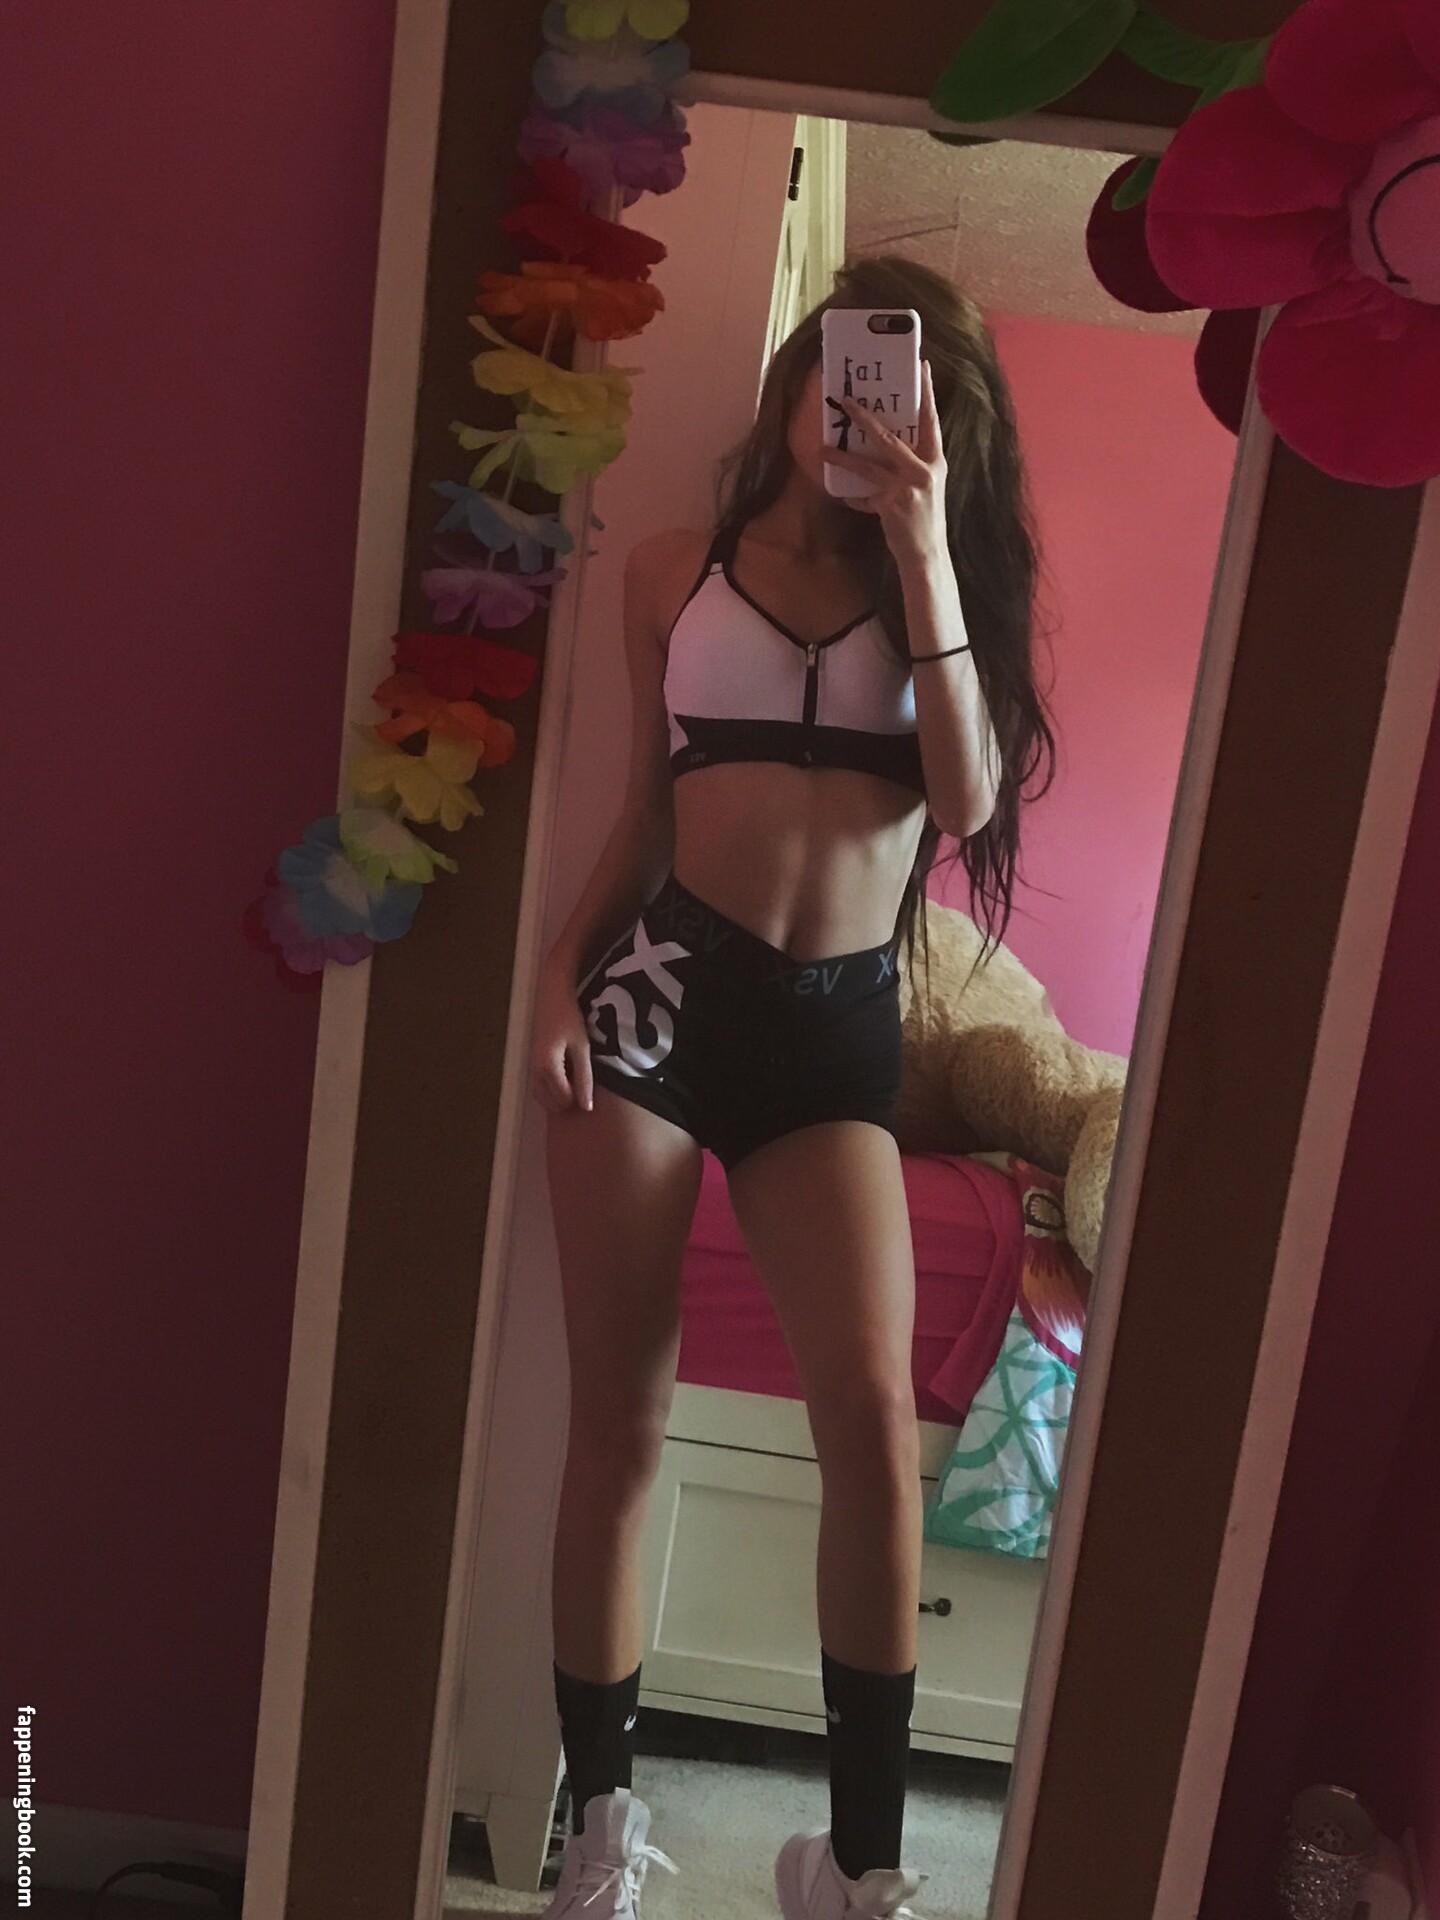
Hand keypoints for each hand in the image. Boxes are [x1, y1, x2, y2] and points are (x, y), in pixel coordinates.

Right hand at [531, 962, 594, 1112]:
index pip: (564, 1100)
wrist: (551, 998)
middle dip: (569, 1100)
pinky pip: (540, 1090)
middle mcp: (535, 1073)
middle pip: (553, 1104)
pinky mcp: (532, 1065)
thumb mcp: (582, 1048)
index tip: (590, 1082)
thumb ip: (584, 1078)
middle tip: (582, 1080)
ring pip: (544, 1100)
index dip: (580, 1098)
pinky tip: (565, 1077)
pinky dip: (552, 1091)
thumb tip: (587, 1107)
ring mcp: (531, 1069)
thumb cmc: (569, 1020)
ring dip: (560, 1097)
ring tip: (575, 1079)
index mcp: (548, 1068)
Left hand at [822, 357, 947, 561]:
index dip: (927, 394)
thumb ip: (908, 467)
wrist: (927, 554)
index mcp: (935, 462)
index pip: (931, 421)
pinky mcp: (890, 505)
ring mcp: (906, 488)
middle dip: (865, 418)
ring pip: (868, 465)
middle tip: (847, 401)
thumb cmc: (925, 520)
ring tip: (823, 449)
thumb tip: (882, 449)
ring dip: (843, 457)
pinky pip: (863, 496)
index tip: (922, 367)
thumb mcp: (924, 488)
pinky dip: (853, 497)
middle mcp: (923, 471)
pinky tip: (844, 496)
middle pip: (889, 438)